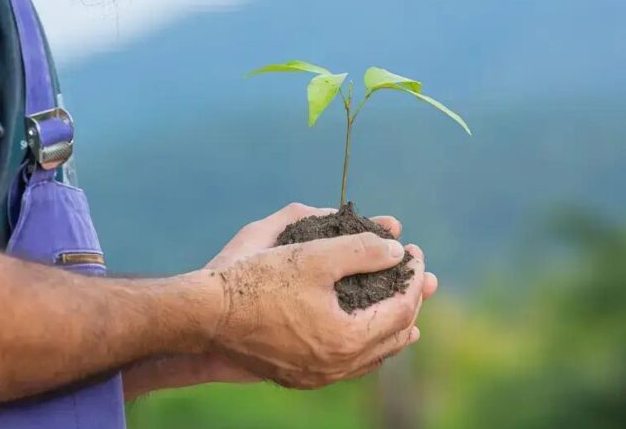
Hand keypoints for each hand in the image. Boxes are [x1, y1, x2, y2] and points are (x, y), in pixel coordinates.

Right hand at [122, 203, 437, 397]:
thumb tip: (397, 251)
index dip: (412, 276)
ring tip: (410, 317)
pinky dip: (366, 346)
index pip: (400, 308)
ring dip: (392, 329)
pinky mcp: (299, 376)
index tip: (415, 252)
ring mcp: (317, 376)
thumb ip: (362, 249)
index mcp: (346, 338)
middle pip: (392, 336)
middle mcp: (337, 366)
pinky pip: (348, 365)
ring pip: (372, 357)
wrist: (205, 315)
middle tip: (420, 278)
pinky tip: (365, 335)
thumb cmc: (257, 281)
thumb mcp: (314, 255)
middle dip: (411, 302)